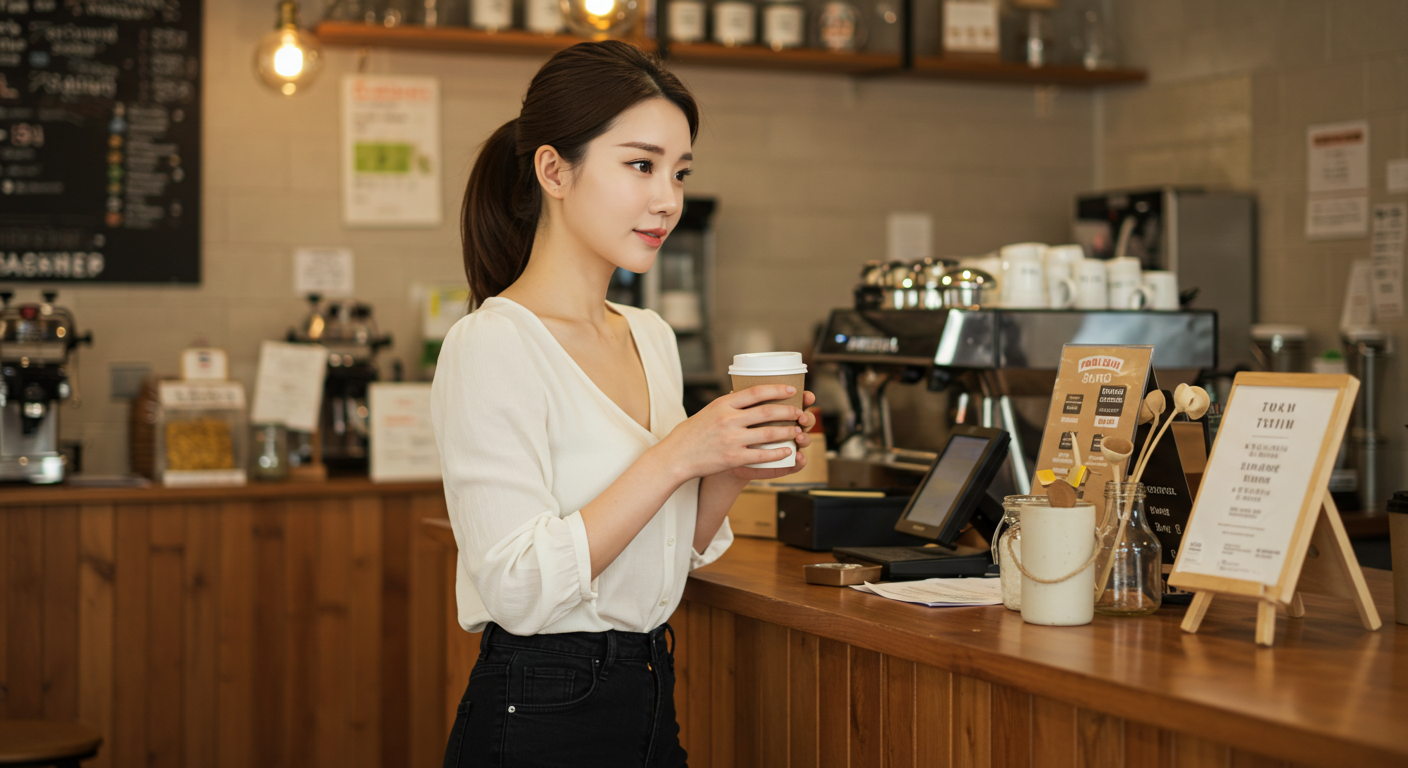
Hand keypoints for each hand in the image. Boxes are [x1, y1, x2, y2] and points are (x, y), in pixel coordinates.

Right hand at [656, 386, 814, 481]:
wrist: (676, 456)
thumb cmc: (691, 433)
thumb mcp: (709, 411)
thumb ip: (729, 405)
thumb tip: (748, 396)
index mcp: (723, 404)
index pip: (756, 392)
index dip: (777, 390)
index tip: (791, 390)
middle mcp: (728, 420)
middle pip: (767, 412)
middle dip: (788, 411)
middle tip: (800, 412)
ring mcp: (732, 439)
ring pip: (769, 433)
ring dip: (787, 431)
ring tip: (797, 430)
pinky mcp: (733, 458)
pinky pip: (762, 455)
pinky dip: (778, 453)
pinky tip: (787, 451)